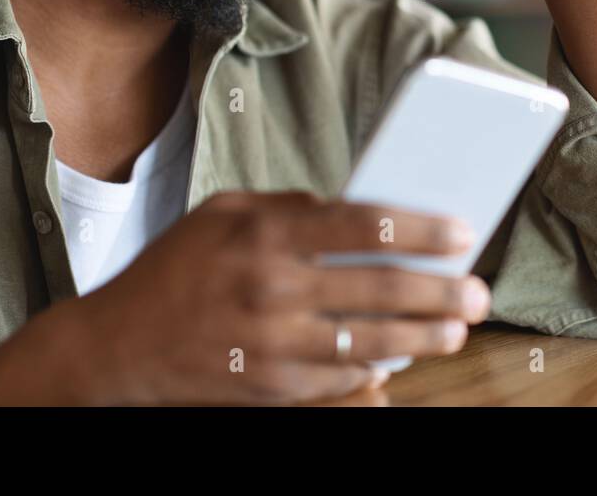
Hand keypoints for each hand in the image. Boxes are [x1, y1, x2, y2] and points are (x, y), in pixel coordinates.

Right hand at [72, 190, 490, 403]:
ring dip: (425, 338)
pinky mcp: (271, 389)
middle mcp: (273, 289)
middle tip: (478, 290)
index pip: (365, 226)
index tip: (461, 233)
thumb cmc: (174, 270)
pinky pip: (340, 381)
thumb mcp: (222, 214)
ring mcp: (273, 345)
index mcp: (265, 235)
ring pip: (372, 344)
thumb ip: (287, 207)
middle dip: (442, 291)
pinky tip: (399, 360)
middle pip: (381, 289)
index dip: (423, 229)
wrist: (117, 347)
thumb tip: (352, 209)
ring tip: (456, 328)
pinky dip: (375, 371)